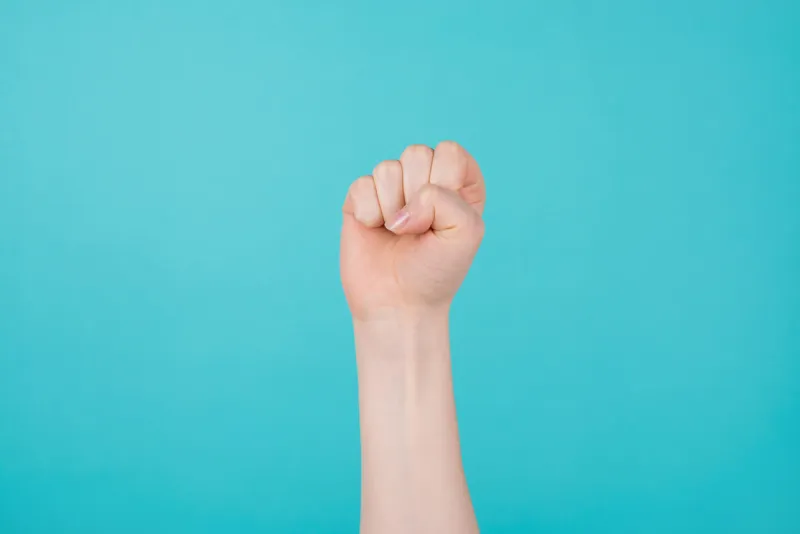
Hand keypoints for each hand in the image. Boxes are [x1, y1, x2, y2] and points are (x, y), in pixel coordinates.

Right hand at [340, 141, 485, 319]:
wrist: (399, 305)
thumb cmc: (436, 270)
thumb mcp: (466, 232)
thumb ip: (446, 198)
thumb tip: (402, 205)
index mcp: (459, 182)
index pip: (449, 152)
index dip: (445, 184)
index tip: (445, 218)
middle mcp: (425, 179)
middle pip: (416, 153)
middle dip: (417, 197)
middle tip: (420, 230)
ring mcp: (391, 188)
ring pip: (387, 169)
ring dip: (393, 209)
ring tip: (399, 234)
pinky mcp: (361, 200)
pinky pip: (361, 185)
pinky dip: (369, 214)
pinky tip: (376, 231)